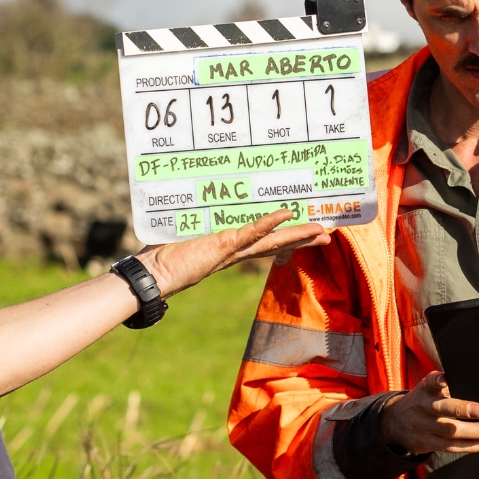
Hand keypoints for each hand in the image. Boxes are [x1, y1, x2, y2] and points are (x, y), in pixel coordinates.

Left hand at [136, 208, 329, 297]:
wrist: (151, 275)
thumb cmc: (160, 257)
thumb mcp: (181, 234)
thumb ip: (189, 222)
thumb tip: (184, 202)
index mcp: (228, 249)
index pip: (262, 243)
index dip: (284, 236)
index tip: (303, 230)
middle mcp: (234, 252)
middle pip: (275, 244)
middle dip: (302, 240)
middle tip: (327, 235)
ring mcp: (231, 250)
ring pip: (270, 241)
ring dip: (296, 235)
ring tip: (320, 231)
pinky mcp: (222, 246)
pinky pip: (250, 234)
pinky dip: (269, 224)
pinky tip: (287, 215)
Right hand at [380, 372, 478, 454]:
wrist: (395, 422)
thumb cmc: (423, 402)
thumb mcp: (428, 389)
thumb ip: (447, 387)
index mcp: (425, 390)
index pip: (430, 383)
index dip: (438, 381)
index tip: (445, 380)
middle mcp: (423, 407)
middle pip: (441, 409)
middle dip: (460, 409)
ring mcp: (423, 427)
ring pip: (449, 432)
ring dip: (474, 432)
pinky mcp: (425, 443)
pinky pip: (450, 447)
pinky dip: (469, 446)